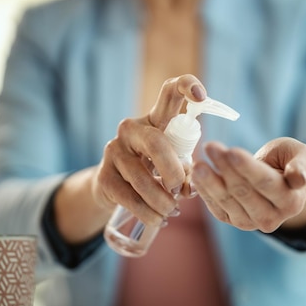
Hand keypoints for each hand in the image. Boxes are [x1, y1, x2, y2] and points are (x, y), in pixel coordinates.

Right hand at [91, 74, 206, 226]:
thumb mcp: (175, 167)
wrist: (114, 191)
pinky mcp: (103, 175)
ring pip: (142, 178)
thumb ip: (188, 173)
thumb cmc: (154, 172)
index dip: (186, 86)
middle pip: (156, 143)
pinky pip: (129, 197)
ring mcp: (114, 150)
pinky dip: (148, 213)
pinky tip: (157, 219)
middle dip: (173, 171)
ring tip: (171, 211)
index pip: (169, 92)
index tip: (201, 95)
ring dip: (162, 201)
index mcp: (156, 119)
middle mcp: (132, 128)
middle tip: (181, 191)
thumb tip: (191, 188)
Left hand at [192, 137, 305, 232]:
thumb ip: (302, 165)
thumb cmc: (290, 162)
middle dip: (225, 168)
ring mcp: (251, 223)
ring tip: (199, 164)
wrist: (279, 181)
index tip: (231, 151)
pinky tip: (196, 175)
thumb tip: (298, 178)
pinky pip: (216, 207)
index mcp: (292, 201)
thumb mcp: (302, 155)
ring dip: (210, 181)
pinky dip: (205, 191)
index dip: (247, 168)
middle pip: (243, 192)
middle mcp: (272, 218)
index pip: (265, 183)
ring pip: (227, 201)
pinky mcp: (233, 221)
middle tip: (211, 146)